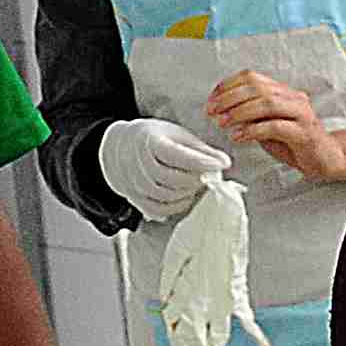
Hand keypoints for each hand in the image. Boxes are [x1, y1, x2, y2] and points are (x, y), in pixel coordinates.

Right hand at [98, 116, 226, 220]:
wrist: (121, 146)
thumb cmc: (156, 139)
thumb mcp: (178, 136)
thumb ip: (201, 150)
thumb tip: (224, 162)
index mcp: (148, 141)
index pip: (176, 155)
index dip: (202, 162)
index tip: (222, 163)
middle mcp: (137, 163)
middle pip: (171, 178)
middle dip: (195, 179)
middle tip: (208, 175)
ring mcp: (134, 182)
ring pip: (165, 196)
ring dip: (187, 193)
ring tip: (197, 184)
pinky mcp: (135, 198)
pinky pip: (157, 209)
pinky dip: (176, 206)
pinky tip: (186, 197)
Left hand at [207, 71, 345, 183]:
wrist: (327, 158)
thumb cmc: (296, 142)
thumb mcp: (267, 124)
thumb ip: (251, 115)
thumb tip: (223, 111)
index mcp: (283, 92)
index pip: (252, 77)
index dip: (228, 85)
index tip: (212, 99)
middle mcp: (293, 98)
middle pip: (257, 88)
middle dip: (229, 98)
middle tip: (212, 111)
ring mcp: (301, 114)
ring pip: (266, 103)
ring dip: (239, 112)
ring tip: (222, 123)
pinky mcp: (304, 133)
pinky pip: (275, 126)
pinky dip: (252, 130)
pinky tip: (239, 136)